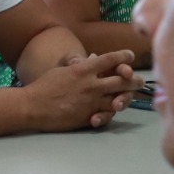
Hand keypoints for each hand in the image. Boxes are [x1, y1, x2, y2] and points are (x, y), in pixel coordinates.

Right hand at [25, 49, 139, 129]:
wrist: (32, 106)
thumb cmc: (44, 86)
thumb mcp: (62, 70)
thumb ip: (80, 65)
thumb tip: (93, 58)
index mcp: (84, 70)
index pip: (110, 59)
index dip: (123, 57)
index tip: (130, 56)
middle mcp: (91, 84)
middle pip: (122, 80)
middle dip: (134, 80)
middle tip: (140, 80)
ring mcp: (91, 102)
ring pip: (119, 99)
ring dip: (127, 97)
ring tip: (131, 96)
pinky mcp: (88, 116)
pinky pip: (107, 115)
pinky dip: (112, 113)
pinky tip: (114, 110)